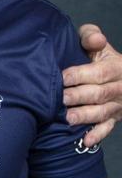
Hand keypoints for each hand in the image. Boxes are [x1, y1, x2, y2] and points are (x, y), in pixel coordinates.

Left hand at [64, 23, 121, 146]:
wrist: (116, 72)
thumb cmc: (97, 55)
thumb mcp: (96, 43)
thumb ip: (91, 36)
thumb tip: (96, 39)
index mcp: (117, 67)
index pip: (100, 72)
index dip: (81, 75)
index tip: (63, 77)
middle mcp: (120, 88)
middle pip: (100, 94)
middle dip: (79, 97)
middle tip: (61, 99)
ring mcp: (118, 105)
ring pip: (102, 112)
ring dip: (86, 116)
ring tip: (68, 119)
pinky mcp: (114, 118)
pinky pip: (107, 128)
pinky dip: (97, 135)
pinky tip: (85, 141)